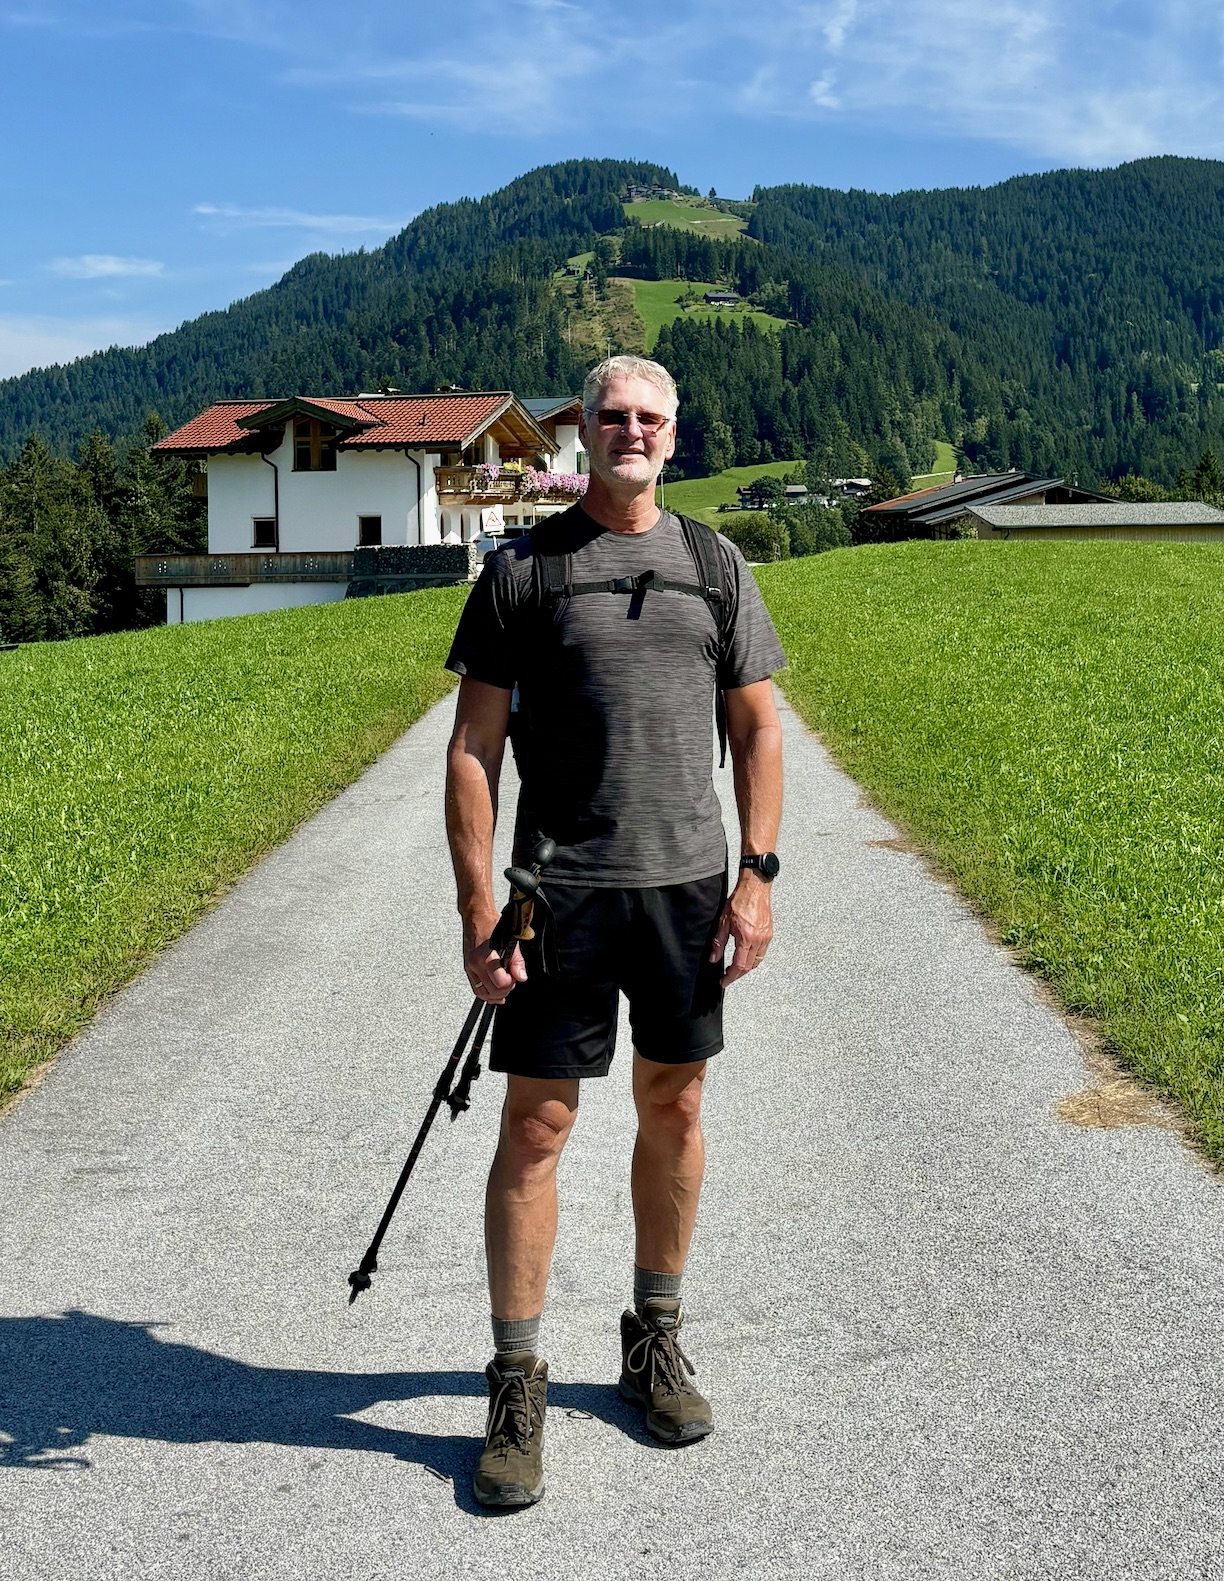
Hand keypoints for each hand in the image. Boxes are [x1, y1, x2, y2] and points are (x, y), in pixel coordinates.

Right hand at [463, 911, 526, 1003]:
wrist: (477, 918)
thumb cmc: (492, 926)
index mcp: (486, 957)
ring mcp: (470, 968)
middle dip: (505, 989)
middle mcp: (475, 964)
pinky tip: (494, 994)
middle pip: (492, 991)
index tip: (514, 977)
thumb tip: (521, 977)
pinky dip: (486, 995)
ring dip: (496, 994)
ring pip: (483, 994)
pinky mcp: (468, 970)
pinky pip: (476, 989)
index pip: (500, 983)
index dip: (510, 983)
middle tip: (511, 980)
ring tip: (504, 986)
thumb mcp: (510, 941)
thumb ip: (517, 962)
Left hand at [709, 872, 773, 987]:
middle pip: (749, 967)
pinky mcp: (770, 933)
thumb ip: (719, 943)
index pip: (739, 966)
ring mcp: (766, 937)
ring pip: (757, 961)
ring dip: (747, 968)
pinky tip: (746, 955)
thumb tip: (714, 958)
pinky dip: (754, 958)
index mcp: (746, 938)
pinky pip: (762, 952)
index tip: (724, 982)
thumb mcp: (723, 922)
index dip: (731, 977)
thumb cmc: (739, 901)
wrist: (755, 887)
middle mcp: (758, 940)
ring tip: (736, 968)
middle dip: (738, 975)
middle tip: (728, 977)